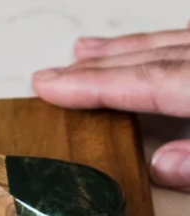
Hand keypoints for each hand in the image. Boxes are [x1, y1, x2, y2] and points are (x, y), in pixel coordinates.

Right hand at [32, 26, 189, 191]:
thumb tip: (161, 164)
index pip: (149, 81)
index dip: (96, 85)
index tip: (48, 86)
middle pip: (156, 59)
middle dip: (99, 67)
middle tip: (50, 74)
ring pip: (175, 45)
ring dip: (126, 51)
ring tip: (85, 52)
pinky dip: (163, 48)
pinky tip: (150, 50)